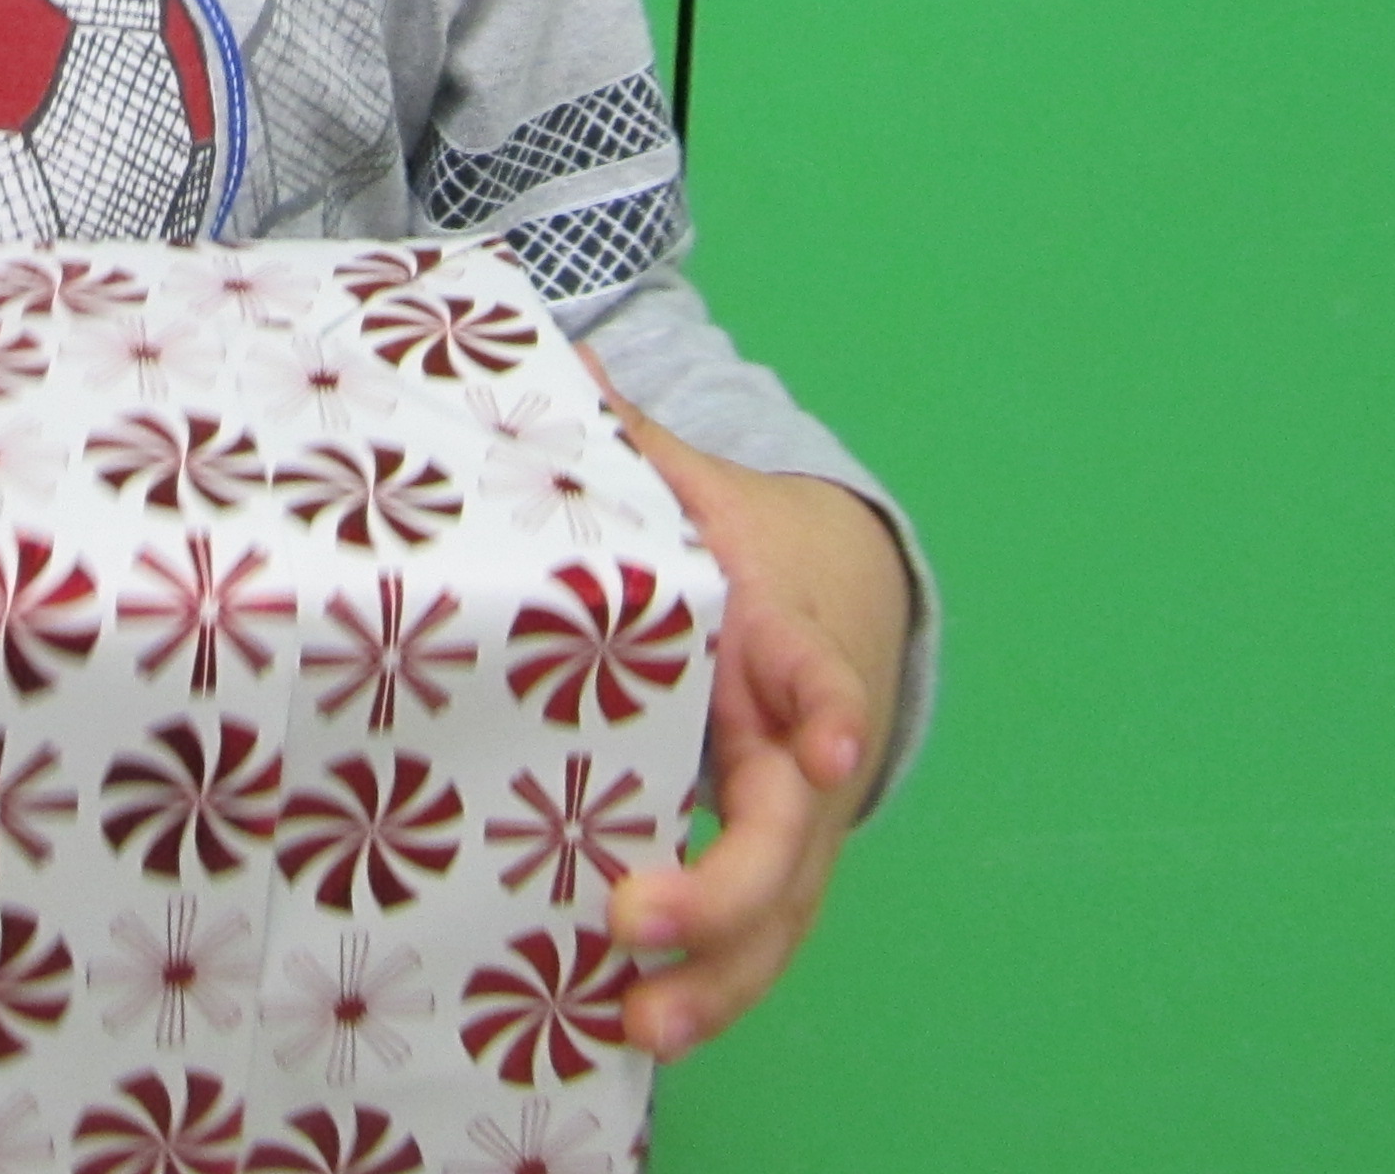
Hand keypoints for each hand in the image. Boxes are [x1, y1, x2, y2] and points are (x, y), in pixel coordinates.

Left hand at [593, 390, 915, 1058]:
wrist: (837, 588)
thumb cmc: (740, 539)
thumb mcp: (689, 482)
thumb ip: (625, 440)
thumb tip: (558, 362)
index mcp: (781, 636)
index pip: (817, 670)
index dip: (825, 703)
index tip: (826, 740)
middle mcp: (799, 742)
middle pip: (789, 827)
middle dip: (723, 885)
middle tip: (634, 917)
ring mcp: (795, 816)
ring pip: (781, 913)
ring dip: (719, 977)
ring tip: (641, 1026)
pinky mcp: (772, 866)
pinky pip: (756, 941)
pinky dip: (712, 990)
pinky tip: (644, 1032)